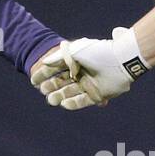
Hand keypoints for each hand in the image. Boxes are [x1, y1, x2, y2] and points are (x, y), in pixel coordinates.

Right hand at [31, 27, 148, 110]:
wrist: (121, 61)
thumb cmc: (97, 52)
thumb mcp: (75, 51)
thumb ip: (58, 57)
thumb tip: (43, 62)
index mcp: (75, 61)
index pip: (56, 69)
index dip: (44, 74)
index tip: (34, 80)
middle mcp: (81, 73)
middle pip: (61, 82)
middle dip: (51, 87)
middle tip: (44, 90)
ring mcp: (89, 84)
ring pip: (70, 93)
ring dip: (59, 96)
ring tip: (51, 100)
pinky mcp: (97, 95)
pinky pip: (82, 101)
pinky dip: (73, 104)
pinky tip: (64, 104)